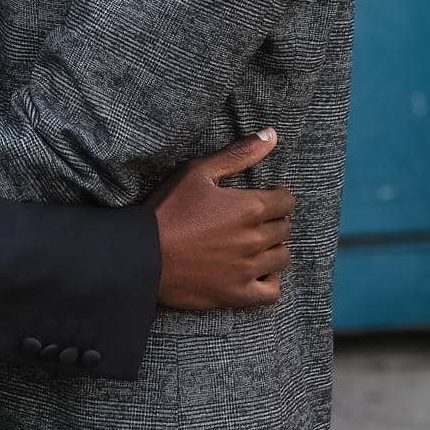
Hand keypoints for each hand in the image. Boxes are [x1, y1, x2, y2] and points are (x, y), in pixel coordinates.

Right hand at [148, 129, 294, 309]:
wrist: (142, 255)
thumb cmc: (168, 209)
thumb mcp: (198, 171)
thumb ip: (239, 154)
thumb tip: (272, 135)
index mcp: (249, 207)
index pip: (287, 201)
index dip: (278, 196)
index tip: (266, 197)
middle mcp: (255, 239)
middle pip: (285, 228)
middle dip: (274, 220)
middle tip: (255, 218)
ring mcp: (248, 270)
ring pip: (282, 258)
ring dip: (273, 248)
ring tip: (255, 243)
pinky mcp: (238, 294)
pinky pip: (273, 292)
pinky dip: (270, 280)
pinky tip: (257, 271)